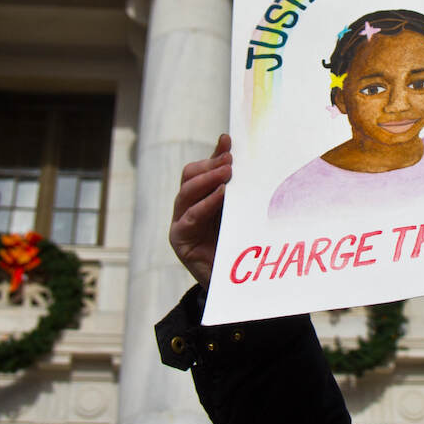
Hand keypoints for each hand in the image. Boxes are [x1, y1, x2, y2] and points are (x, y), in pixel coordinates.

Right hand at [169, 134, 230, 286]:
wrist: (233, 283)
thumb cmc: (237, 244)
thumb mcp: (237, 211)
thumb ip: (236, 188)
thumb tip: (243, 160)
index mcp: (200, 197)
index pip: (202, 169)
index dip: (214, 154)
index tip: (228, 140)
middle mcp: (186, 206)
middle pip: (190, 176)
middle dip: (210, 166)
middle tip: (230, 160)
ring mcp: (180, 222)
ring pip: (186, 192)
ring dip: (207, 179)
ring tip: (227, 173)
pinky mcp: (180, 239)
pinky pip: (191, 216)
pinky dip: (206, 203)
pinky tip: (221, 195)